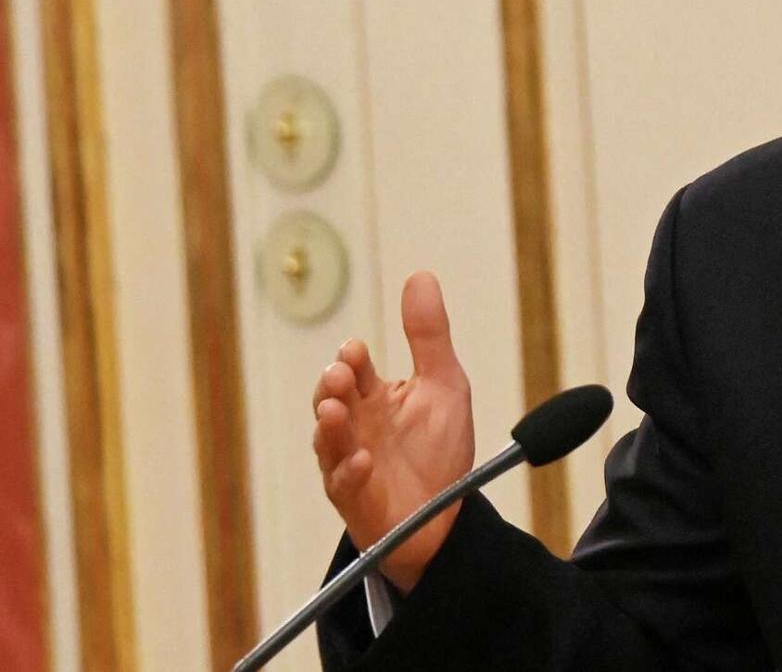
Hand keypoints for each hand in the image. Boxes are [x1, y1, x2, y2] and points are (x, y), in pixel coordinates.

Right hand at [311, 271, 474, 592]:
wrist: (445, 515)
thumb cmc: (438, 449)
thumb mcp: (444, 384)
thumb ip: (429, 335)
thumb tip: (420, 275)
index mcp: (373, 397)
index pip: (354, 370)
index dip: (351, 359)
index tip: (355, 351)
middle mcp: (355, 426)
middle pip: (331, 399)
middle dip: (331, 387)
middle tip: (340, 375)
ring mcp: (349, 462)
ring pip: (328, 440)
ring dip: (330, 426)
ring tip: (335, 411)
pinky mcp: (356, 498)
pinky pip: (344, 485)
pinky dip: (350, 472)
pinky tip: (362, 461)